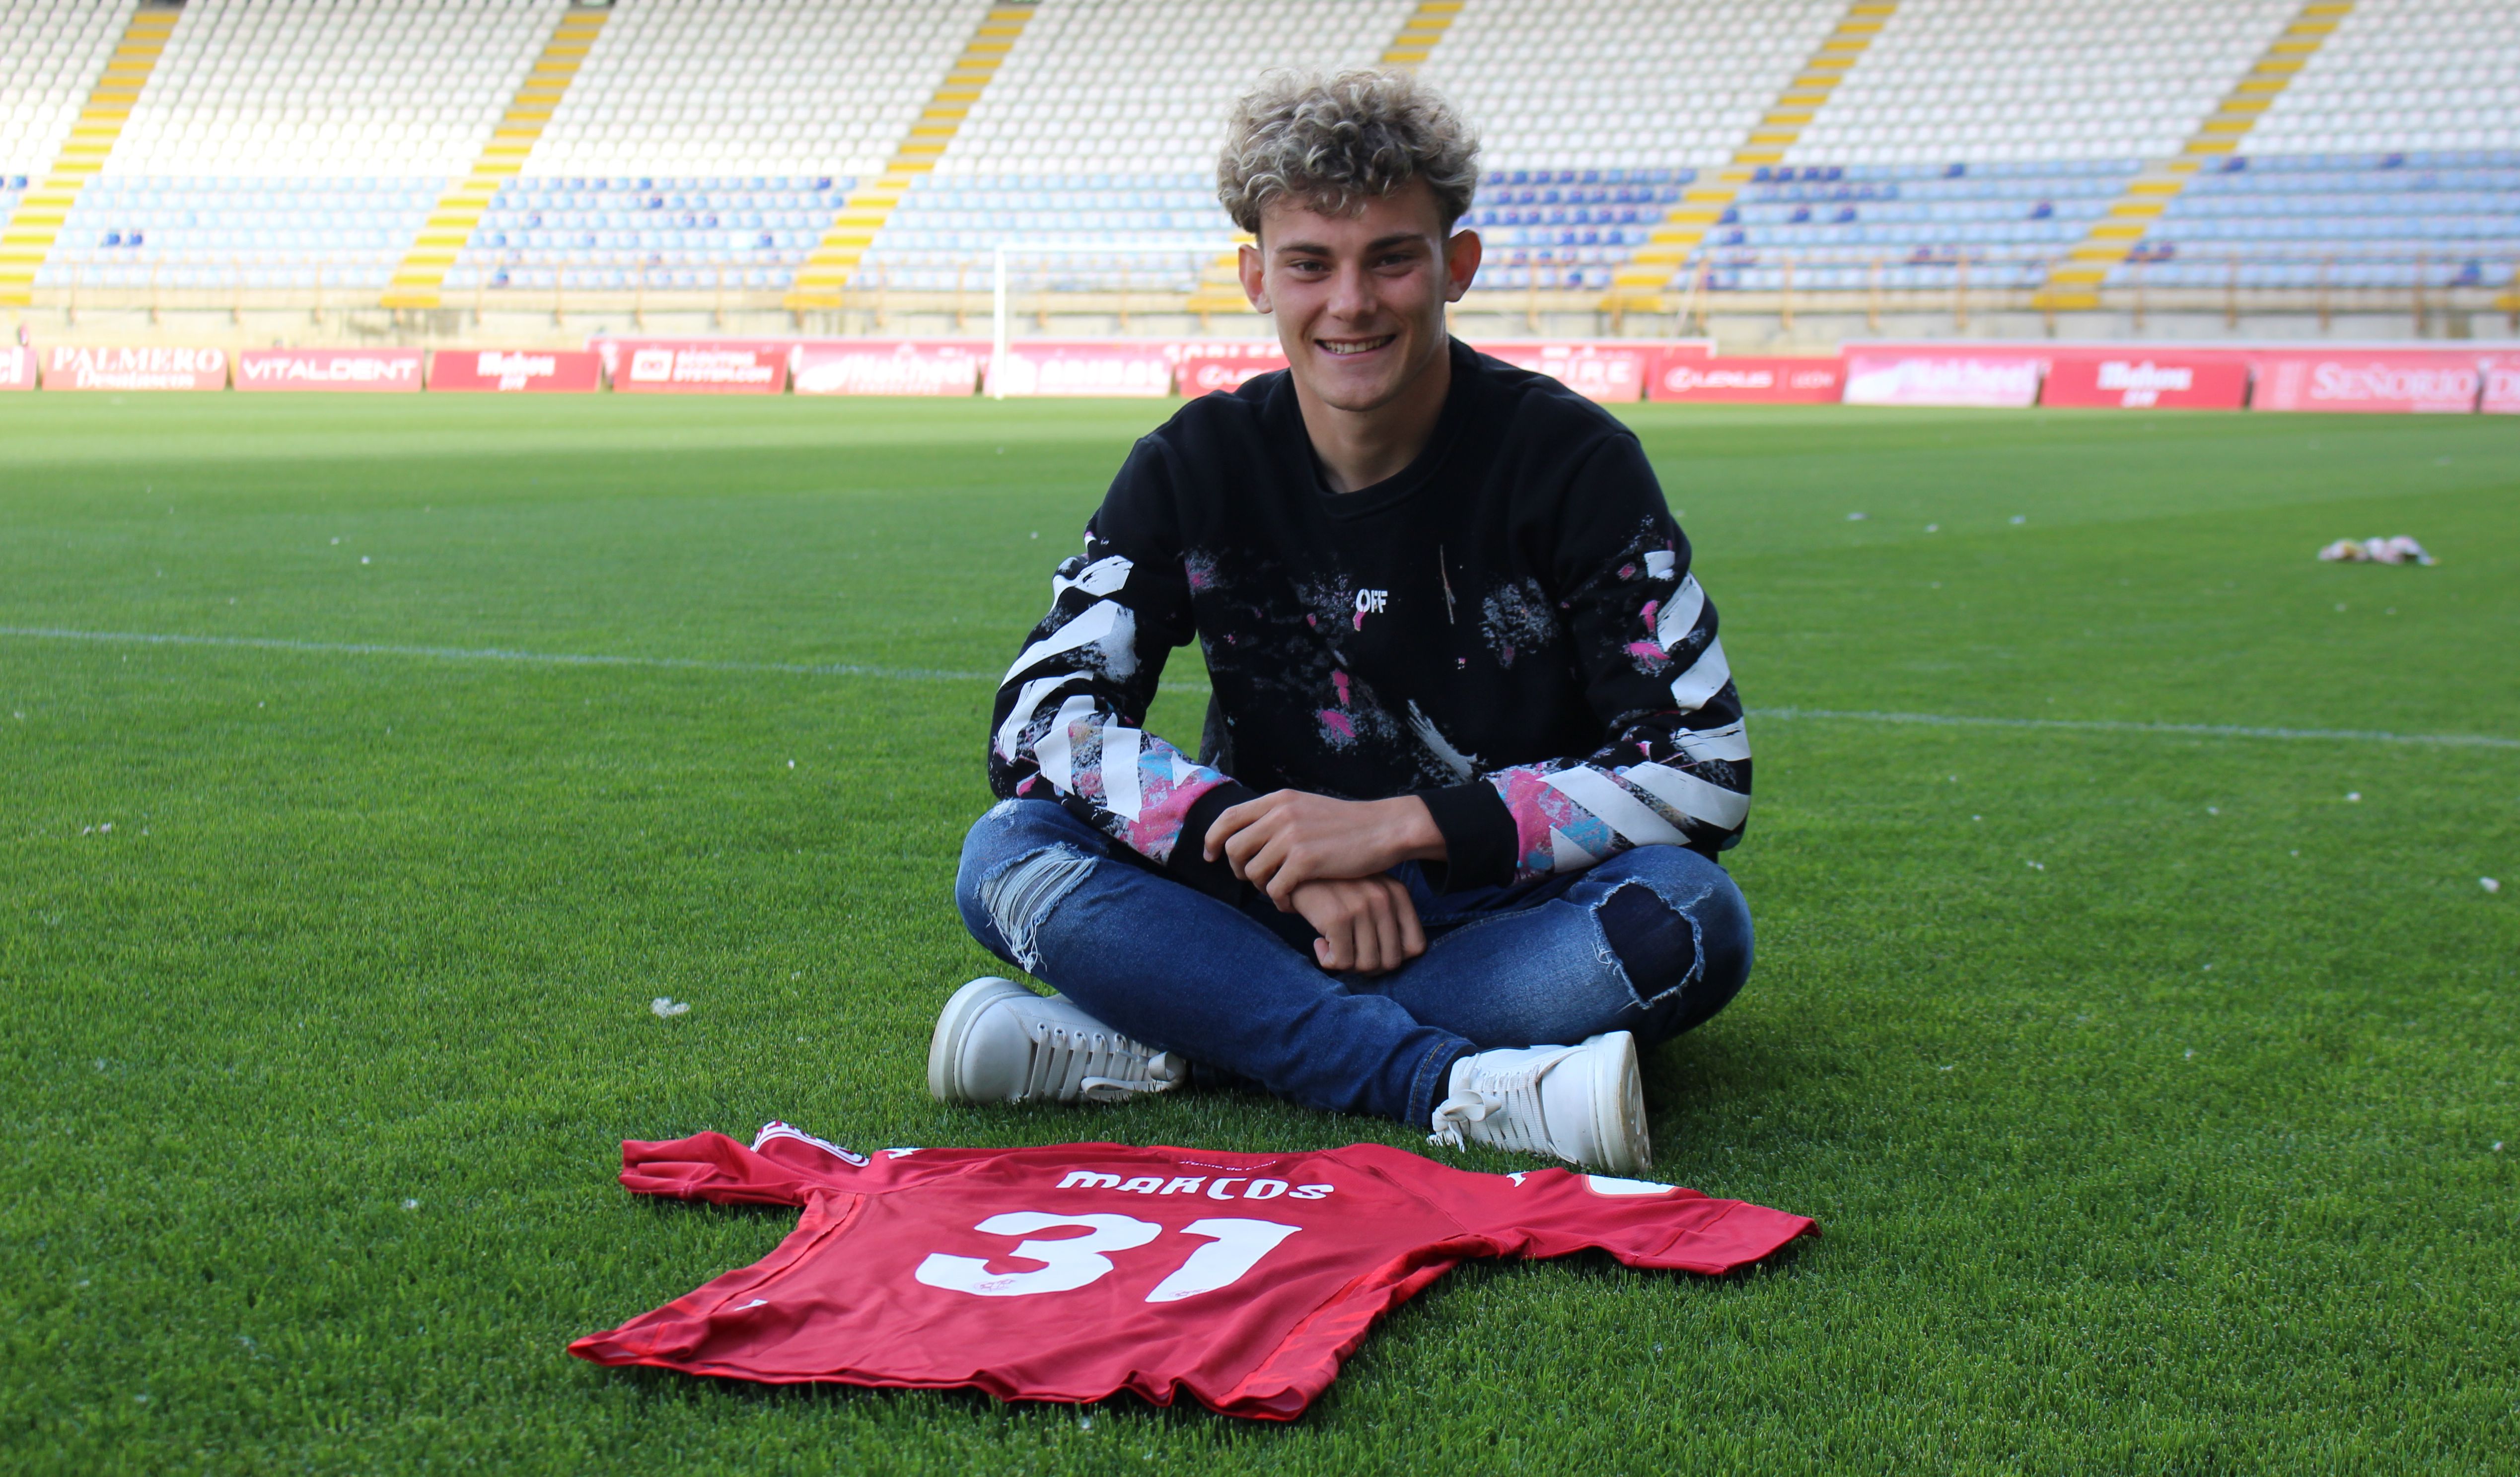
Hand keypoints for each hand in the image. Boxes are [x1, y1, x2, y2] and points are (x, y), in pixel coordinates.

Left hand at [1203, 791, 1445, 907]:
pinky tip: (1293, 902)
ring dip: (1262, 888)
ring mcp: (1291, 837)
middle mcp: (1280, 814)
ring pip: (1253, 872)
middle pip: (1234, 848)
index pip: (1228, 817)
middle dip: (1239, 869)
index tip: (1210, 856)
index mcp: (1279, 800)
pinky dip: (1280, 901)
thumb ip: (1279, 816)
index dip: (1212, 839)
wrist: (1384, 829)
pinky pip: (1275, 889)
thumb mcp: (1307, 807)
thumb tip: (1252, 833)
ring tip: (1280, 891)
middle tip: (1255, 880)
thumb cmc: (1348, 824)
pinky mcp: (1305, 861)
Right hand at [1288, 877, 1426, 974]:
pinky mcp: (1338, 918)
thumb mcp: (1368, 892)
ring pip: (1367, 965)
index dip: (1394, 957)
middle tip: (1349, 954)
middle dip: (1368, 966)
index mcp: (1398, 893)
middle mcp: (1384, 899)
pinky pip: (1342, 963)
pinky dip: (1328, 961)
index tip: (1372, 951)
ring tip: (1334, 946)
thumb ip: (1387, 919)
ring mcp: (1362, 908)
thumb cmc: (1331, 887)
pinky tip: (1319, 942)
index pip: (1416, 947)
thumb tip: (1391, 962)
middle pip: (1391, 962)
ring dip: (1348, 964)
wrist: (1294, 868)